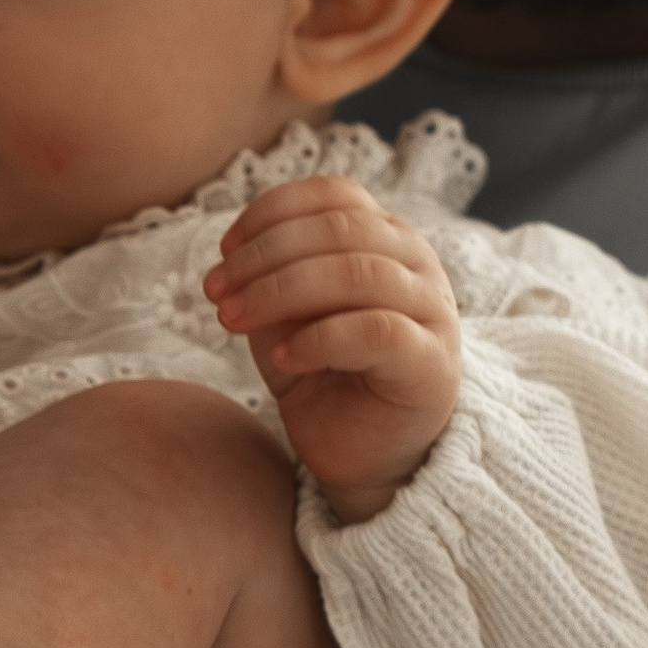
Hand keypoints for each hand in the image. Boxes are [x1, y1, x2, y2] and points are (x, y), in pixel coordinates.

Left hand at [204, 174, 462, 521]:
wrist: (362, 454)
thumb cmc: (323, 374)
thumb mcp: (284, 317)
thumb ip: (270, 279)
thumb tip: (236, 255)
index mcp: (384, 238)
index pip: (335, 194)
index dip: (273, 212)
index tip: (225, 249)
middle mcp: (416, 264)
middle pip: (340, 229)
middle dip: (264, 256)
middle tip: (215, 290)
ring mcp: (431, 311)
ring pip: (357, 273)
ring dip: (280, 292)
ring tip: (232, 320)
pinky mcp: (431, 364)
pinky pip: (376, 332)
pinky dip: (319, 338)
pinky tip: (284, 357)